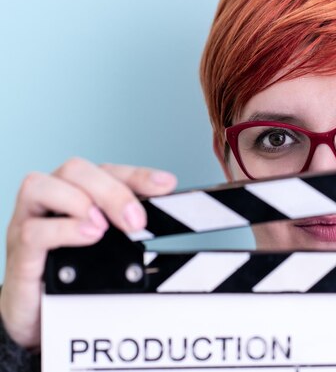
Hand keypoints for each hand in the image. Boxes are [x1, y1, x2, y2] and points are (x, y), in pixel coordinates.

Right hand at [0, 158, 176, 347]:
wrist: (39, 316)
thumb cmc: (74, 274)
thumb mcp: (108, 248)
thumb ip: (128, 229)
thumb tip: (164, 221)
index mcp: (76, 194)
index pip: (106, 170)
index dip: (137, 174)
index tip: (166, 184)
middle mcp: (50, 202)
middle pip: (75, 170)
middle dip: (111, 190)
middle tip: (136, 220)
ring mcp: (29, 224)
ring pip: (40, 186)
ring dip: (80, 201)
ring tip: (104, 227)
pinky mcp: (20, 254)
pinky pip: (32, 230)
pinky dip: (64, 229)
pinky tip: (89, 236)